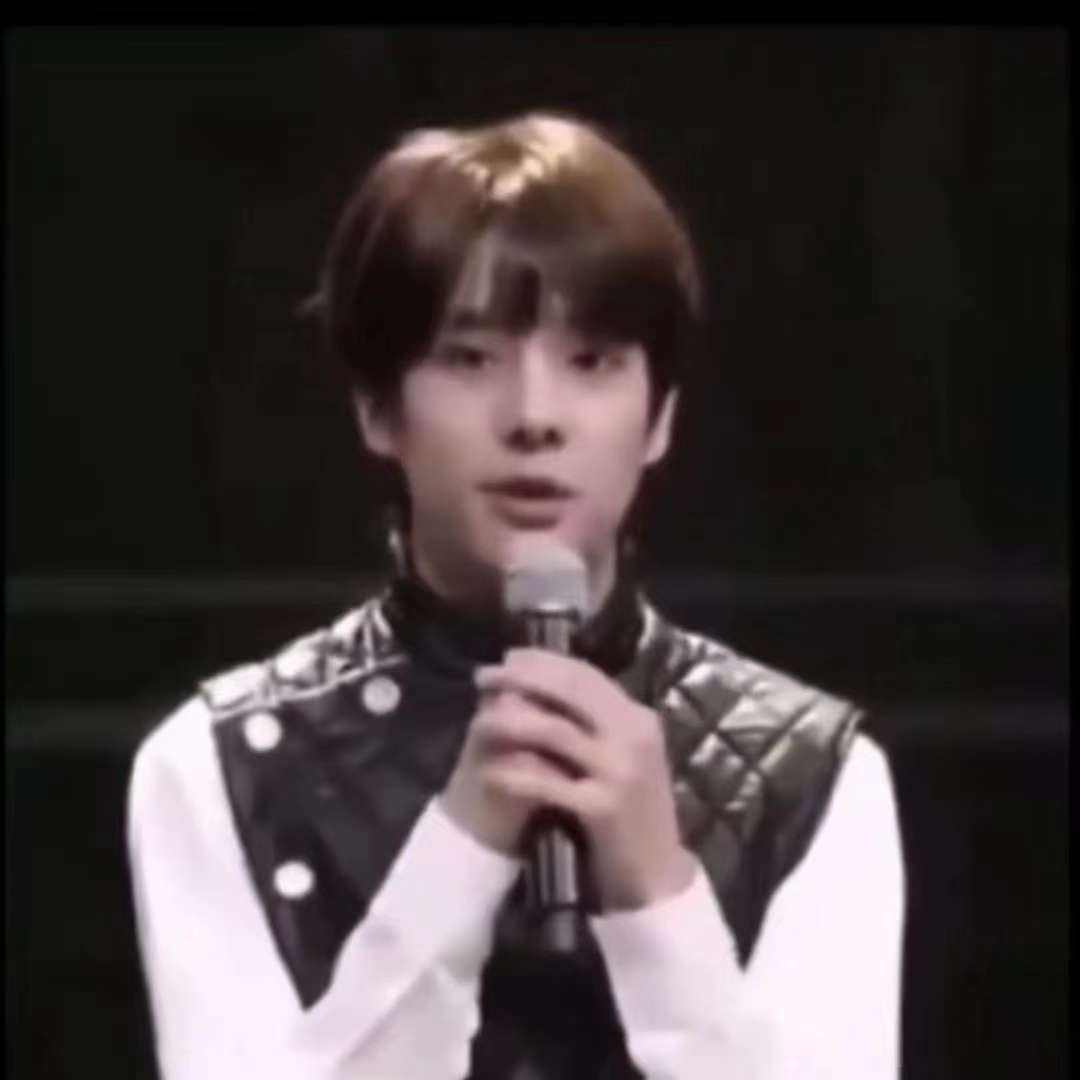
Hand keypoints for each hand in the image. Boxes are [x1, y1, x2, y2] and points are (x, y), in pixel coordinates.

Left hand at [442, 647, 695, 910]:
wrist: (657, 877)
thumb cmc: (633, 813)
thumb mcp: (625, 757)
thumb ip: (596, 724)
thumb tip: (545, 685)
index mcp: (639, 718)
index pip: (586, 674)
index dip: (544, 661)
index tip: (508, 657)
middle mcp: (634, 736)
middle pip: (569, 690)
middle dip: (521, 678)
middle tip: (484, 676)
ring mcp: (621, 771)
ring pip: (554, 731)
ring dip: (510, 721)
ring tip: (479, 722)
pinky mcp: (603, 807)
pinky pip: (547, 782)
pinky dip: (514, 774)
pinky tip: (489, 772)